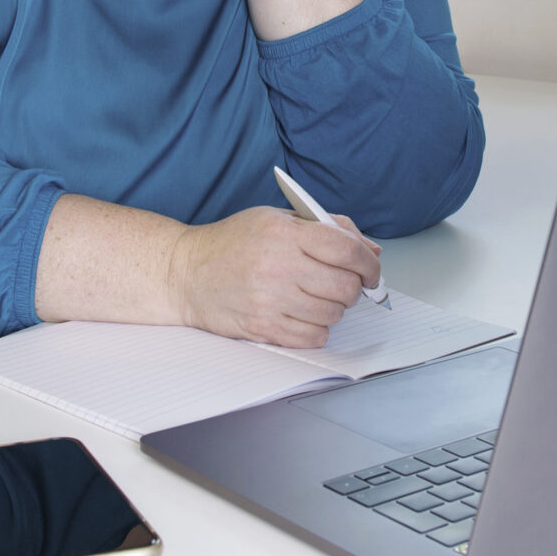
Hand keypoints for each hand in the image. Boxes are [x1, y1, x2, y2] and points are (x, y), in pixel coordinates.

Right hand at [166, 206, 381, 348]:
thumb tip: (371, 250)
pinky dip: (317, 329)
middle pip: (345, 286)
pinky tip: (303, 314)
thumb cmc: (232, 243)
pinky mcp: (262, 327)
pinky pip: (313, 337)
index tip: (371, 270)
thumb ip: (329, 228)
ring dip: (333, 308)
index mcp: (284, 233)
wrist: (185, 272)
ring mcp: (269, 300)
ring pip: (332, 314)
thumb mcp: (277, 218)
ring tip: (316, 297)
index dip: (369, 264)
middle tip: (343, 283)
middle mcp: (278, 266)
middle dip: (353, 287)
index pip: (347, 251)